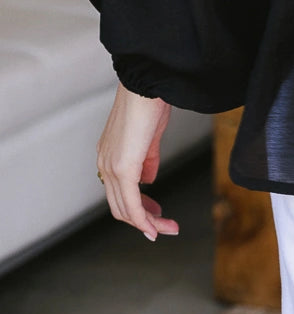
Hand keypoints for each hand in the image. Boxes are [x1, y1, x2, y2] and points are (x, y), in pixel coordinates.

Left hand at [96, 83, 179, 241]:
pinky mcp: (122, 168)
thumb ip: (147, 161)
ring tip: (168, 228)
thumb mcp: (150, 137)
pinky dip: (143, 219)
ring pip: (125, 208)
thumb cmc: (149, 102)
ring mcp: (111, 167)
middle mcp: (105, 164)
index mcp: (109, 156)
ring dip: (148, 222)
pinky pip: (131, 203)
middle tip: (166, 227)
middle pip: (120, 206)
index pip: (119, 193)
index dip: (138, 208)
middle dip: (145, 221)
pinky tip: (156, 227)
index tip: (156, 214)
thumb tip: (148, 180)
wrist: (146, 84)